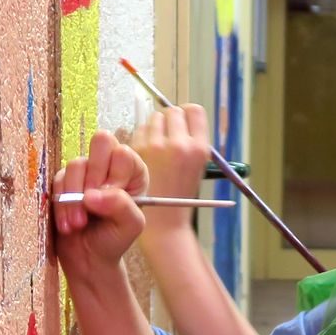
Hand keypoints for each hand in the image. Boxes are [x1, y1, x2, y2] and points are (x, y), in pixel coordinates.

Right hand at [54, 131, 147, 282]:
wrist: (88, 260)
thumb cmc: (113, 240)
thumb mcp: (130, 226)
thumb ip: (121, 205)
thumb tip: (91, 194)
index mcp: (132, 171)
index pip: (123, 152)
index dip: (113, 176)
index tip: (110, 200)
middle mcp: (109, 166)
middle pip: (100, 141)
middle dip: (93, 176)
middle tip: (92, 203)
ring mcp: (85, 172)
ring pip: (76, 164)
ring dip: (75, 199)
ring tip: (80, 224)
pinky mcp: (64, 182)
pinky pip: (57, 181)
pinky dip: (62, 205)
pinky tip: (69, 225)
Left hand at [130, 104, 211, 232]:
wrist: (162, 224)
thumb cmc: (180, 196)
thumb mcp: (197, 168)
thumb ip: (191, 143)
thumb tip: (180, 119)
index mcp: (199, 149)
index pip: (194, 110)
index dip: (186, 115)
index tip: (182, 125)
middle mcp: (179, 144)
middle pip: (172, 111)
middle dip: (169, 121)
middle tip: (166, 137)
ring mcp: (156, 147)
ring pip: (153, 119)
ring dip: (154, 128)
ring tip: (155, 148)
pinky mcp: (136, 152)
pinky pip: (139, 131)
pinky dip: (140, 138)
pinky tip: (143, 155)